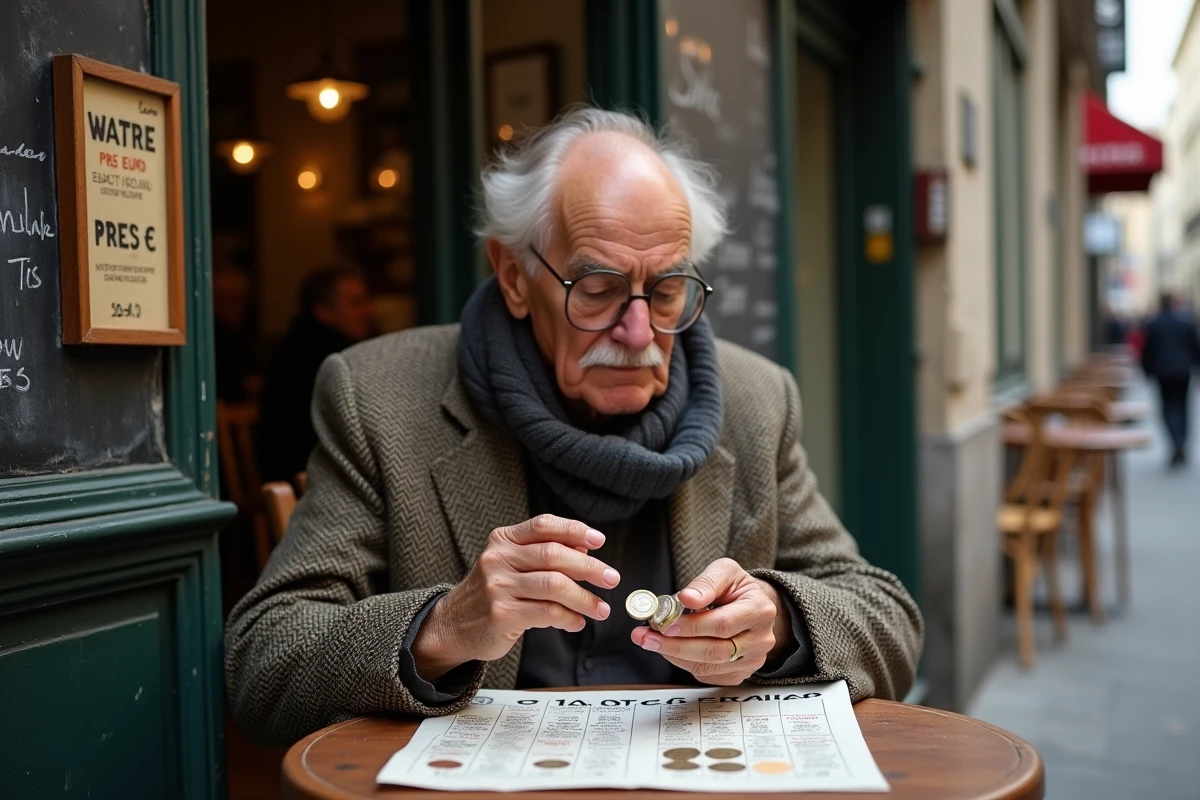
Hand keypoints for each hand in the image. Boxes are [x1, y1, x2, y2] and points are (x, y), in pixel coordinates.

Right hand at [412, 514, 618, 679]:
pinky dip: (569, 618)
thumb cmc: (491, 593)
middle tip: (611, 578)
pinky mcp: (502, 615)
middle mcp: (498, 559)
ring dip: (585, 598)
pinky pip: (548, 613)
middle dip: (589, 567)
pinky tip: (577, 622)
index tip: (599, 540)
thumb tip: (585, 549)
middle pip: (554, 555)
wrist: (452, 625)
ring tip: (601, 609)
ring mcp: (498, 587)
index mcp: (503, 540)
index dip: (574, 530)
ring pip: (555, 586)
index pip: (543, 525)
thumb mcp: (510, 565)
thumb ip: (543, 554)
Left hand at [630, 558, 791, 684]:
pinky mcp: (739, 673)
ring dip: (674, 655)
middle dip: (675, 645)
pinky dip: (684, 663)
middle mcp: (760, 639)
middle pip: (715, 651)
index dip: (692, 627)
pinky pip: (707, 675)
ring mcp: (752, 660)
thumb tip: (688, 598)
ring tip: (651, 641)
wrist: (754, 605)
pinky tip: (670, 649)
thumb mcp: (725, 571)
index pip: (723, 624)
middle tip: (647, 636)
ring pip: (708, 667)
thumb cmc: (738, 588)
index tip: (665, 623)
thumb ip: (706, 582)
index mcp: (759, 610)